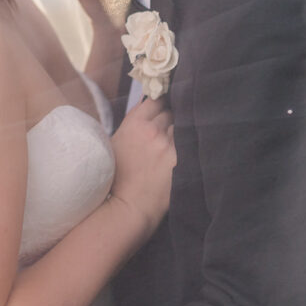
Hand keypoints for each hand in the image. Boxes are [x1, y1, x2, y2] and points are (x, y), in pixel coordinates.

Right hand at [108, 96, 176, 240]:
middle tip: (168, 130)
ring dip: (180, 133)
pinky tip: (186, 154)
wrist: (128, 206)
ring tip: (174, 145)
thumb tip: (148, 105)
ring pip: (182, 128)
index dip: (161, 103)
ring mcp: (168, 145)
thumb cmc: (117, 177)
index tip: (163, 107)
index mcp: (135, 123)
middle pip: (171, 112)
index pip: (157, 99)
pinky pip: (189, 144)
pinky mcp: (181, 160)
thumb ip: (133, 122)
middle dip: (170, 119)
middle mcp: (153, 130)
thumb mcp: (116, 142)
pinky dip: (188, 147)